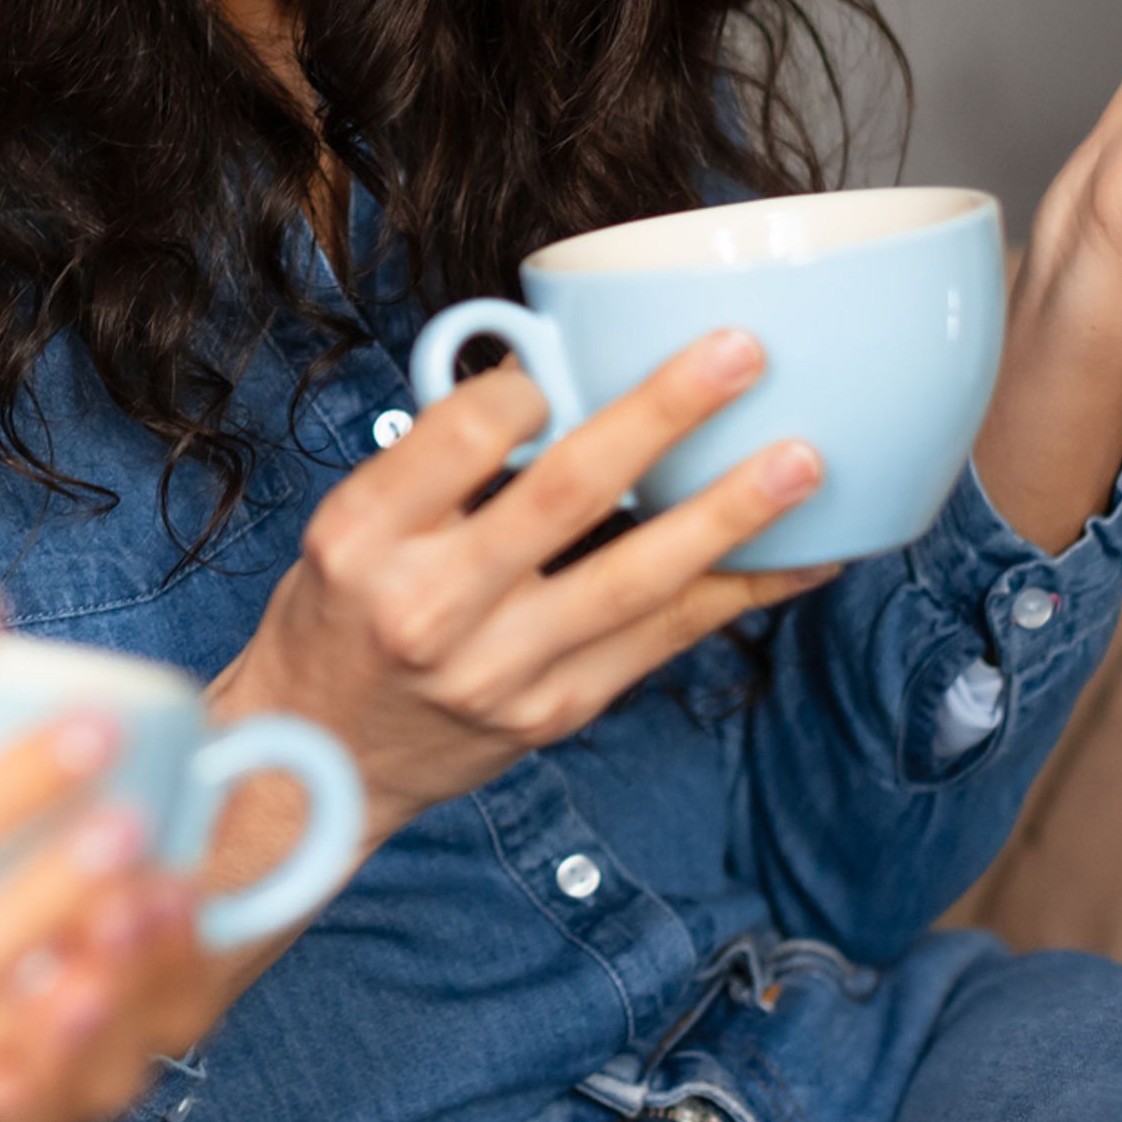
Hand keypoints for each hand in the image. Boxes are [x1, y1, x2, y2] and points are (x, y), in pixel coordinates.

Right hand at [213, 339, 837, 840]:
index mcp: (367, 536)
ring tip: (802, 462)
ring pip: (637, 576)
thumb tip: (550, 372)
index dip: (529, 383)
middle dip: (665, 414)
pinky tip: (801, 558)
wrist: (319, 766)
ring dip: (730, 514)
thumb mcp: (345, 528)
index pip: (466, 433)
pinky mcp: (557, 711)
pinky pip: (662, 640)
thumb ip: (436, 466)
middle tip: (741, 354)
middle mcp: (432, 604)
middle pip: (569, 491)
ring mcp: (502, 668)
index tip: (558, 368)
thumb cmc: (337, 622)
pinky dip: (737, 594)